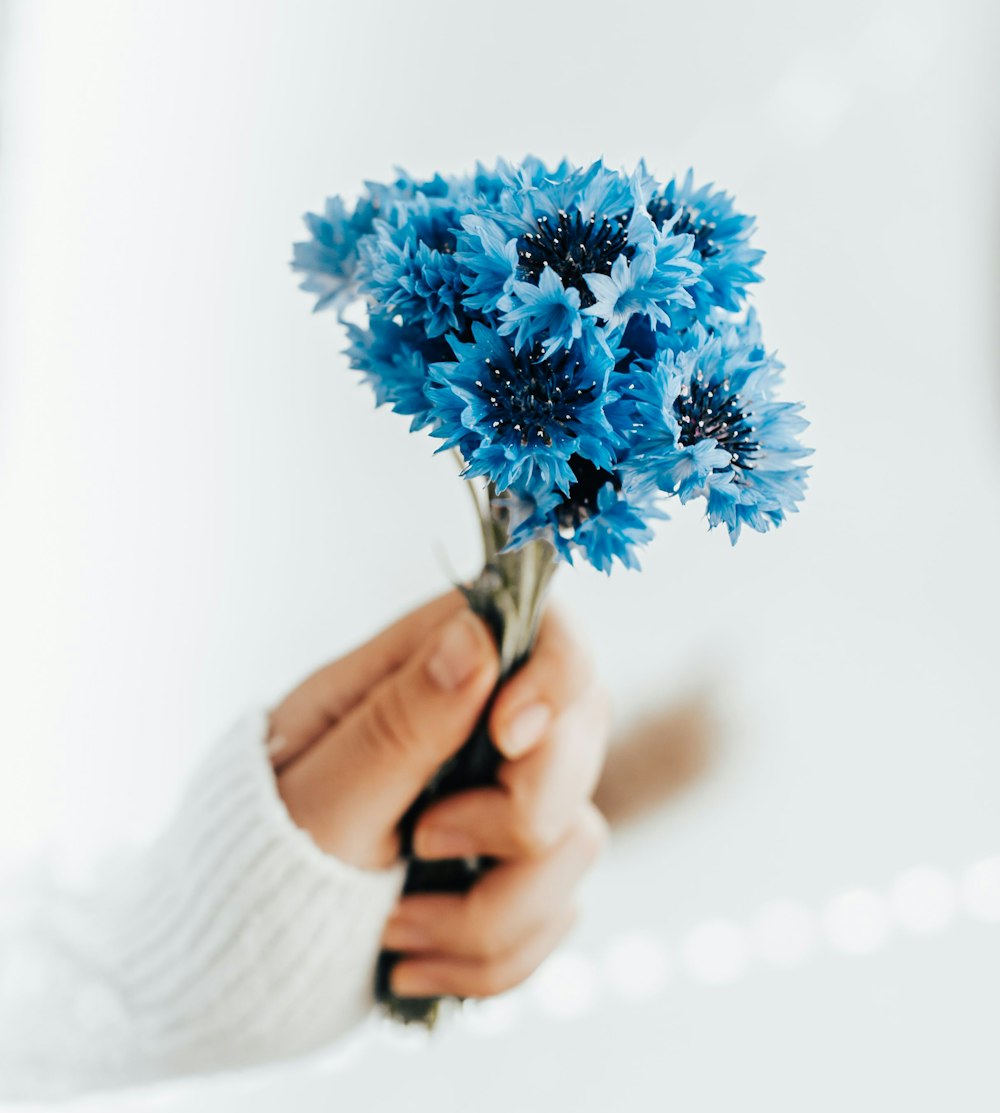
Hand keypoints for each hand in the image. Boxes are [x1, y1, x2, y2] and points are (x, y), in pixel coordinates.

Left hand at [268, 591, 609, 999]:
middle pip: (580, 738)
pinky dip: (489, 957)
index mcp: (424, 672)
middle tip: (423, 846)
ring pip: (577, 837)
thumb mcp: (319, 793)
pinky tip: (410, 963)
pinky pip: (557, 912)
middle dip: (519, 818)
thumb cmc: (257, 851)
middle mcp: (480, 726)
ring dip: (493, 911)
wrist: (237, 951)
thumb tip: (477, 636)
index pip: (543, 630)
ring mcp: (504, 799)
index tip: (508, 741)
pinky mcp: (513, 870)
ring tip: (396, 932)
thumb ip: (401, 721)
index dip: (554, 677)